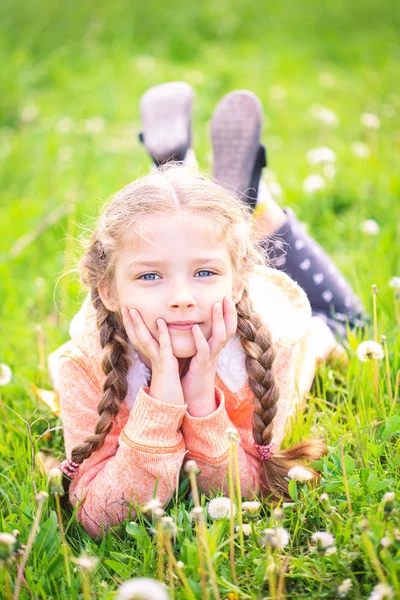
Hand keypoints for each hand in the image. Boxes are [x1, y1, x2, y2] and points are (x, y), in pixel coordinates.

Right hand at [121, 308, 183, 405]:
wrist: (169, 407)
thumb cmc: (168, 389)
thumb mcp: (165, 369)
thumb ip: (163, 357)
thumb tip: (163, 349)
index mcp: (151, 357)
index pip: (138, 338)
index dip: (131, 326)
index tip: (127, 312)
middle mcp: (151, 357)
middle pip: (137, 337)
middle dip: (130, 322)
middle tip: (124, 307)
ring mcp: (158, 360)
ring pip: (145, 339)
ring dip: (139, 324)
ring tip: (133, 310)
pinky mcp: (167, 363)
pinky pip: (164, 345)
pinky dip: (162, 333)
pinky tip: (160, 321)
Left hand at [180, 296, 237, 412]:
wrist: (194, 397)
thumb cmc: (194, 373)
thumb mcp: (199, 352)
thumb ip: (199, 339)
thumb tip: (194, 322)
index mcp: (215, 347)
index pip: (227, 327)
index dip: (229, 313)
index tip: (227, 297)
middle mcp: (216, 351)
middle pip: (228, 329)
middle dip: (229, 313)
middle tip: (227, 297)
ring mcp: (210, 358)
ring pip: (219, 337)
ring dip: (218, 321)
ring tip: (215, 306)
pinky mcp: (201, 365)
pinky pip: (203, 350)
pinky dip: (199, 339)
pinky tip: (195, 328)